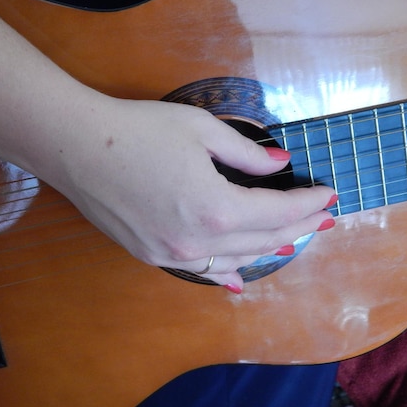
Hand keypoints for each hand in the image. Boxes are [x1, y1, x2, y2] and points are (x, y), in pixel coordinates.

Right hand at [50, 97, 335, 291]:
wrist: (77, 146)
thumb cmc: (138, 130)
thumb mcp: (200, 129)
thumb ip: (247, 154)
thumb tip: (278, 164)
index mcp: (216, 207)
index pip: (279, 212)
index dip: (309, 203)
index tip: (329, 194)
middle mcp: (198, 241)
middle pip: (263, 240)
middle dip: (298, 226)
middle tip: (322, 217)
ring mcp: (172, 254)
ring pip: (234, 260)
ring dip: (267, 249)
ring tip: (292, 239)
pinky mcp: (151, 255)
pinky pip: (200, 271)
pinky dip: (226, 272)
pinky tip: (239, 277)